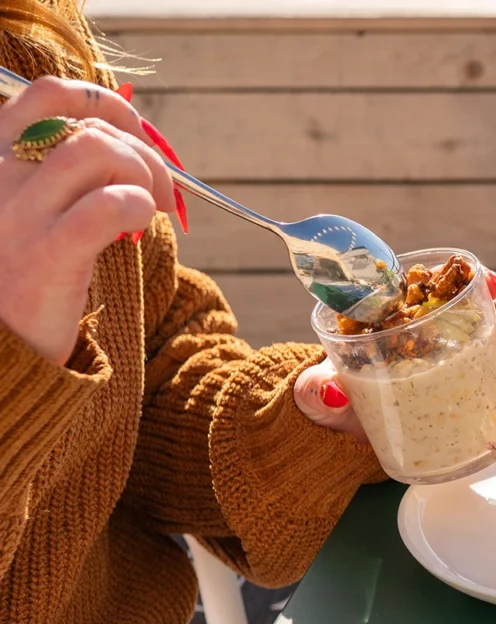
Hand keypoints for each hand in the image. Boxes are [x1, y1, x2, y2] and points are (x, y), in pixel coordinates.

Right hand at [0, 77, 176, 364]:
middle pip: (85, 124)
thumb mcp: (38, 206)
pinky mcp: (46, 256)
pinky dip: (138, 204)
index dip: (106, 104)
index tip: (138, 134)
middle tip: (164, 190)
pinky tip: (142, 222)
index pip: (48, 94)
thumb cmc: (28, 269)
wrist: (0, 342)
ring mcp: (20, 215)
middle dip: (143, 150)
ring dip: (143, 173)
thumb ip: (68, 168)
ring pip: (94, 151)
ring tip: (154, 207)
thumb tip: (132, 135)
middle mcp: (0, 177)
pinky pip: (104, 207)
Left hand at [296, 286, 495, 438]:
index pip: (453, 290)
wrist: (344, 434)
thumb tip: (325, 391)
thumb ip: (317, 390)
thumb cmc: (334, 398)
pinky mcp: (477, 407)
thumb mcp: (321, 389)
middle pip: (490, 321)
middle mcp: (445, 342)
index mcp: (412, 321)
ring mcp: (463, 374)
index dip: (482, 282)